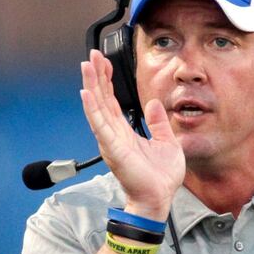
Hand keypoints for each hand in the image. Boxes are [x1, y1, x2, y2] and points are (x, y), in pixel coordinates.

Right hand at [80, 49, 185, 220]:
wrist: (160, 198)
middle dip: (96, 76)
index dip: (107, 81)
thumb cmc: (161, 177)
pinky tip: (86, 92)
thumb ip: (159, 123)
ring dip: (91, 85)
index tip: (104, 62)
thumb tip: (153, 104)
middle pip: (102, 99)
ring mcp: (111, 140)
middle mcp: (114, 134)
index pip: (112, 101)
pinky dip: (92, 108)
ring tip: (87, 66)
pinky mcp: (112, 148)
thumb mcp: (167, 141)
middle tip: (92, 55)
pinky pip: (100, 124)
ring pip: (97, 107)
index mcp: (125, 132)